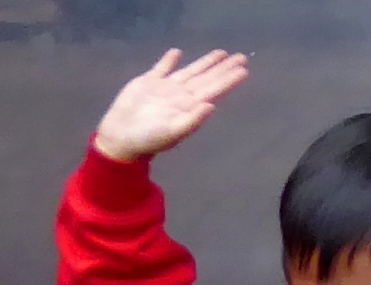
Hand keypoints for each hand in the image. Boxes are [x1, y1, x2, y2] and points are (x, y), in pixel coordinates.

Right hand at [94, 48, 248, 161]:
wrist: (121, 137)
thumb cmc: (148, 139)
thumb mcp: (172, 132)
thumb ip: (192, 120)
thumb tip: (212, 106)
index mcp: (189, 107)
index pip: (214, 90)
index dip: (228, 80)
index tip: (244, 70)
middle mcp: (181, 96)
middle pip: (207, 79)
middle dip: (223, 69)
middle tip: (241, 57)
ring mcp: (165, 89)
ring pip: (190, 71)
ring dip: (205, 63)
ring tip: (221, 53)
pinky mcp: (148, 83)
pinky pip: (162, 68)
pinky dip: (169, 61)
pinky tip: (176, 53)